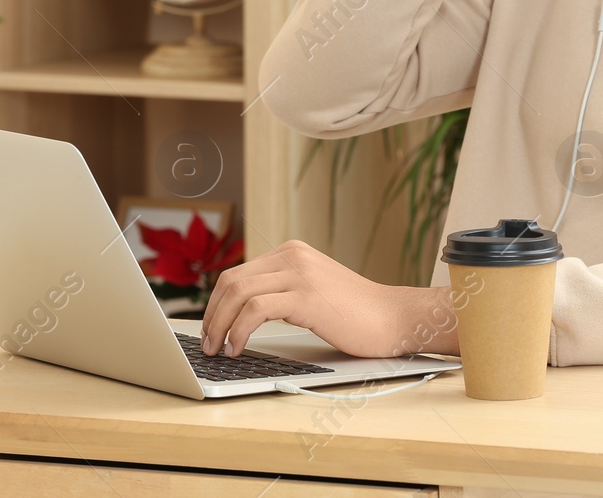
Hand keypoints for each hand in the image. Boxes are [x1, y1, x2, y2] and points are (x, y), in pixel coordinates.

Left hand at [199, 239, 446, 357]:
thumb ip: (284, 290)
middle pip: (231, 280)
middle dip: (211, 315)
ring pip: (238, 292)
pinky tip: (238, 347)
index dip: (216, 303)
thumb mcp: (314, 290)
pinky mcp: (307, 297)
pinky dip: (238, 331)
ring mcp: (300, 273)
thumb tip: (243, 313)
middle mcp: (293, 255)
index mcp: (292, 252)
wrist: (395, 318)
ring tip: (218, 350)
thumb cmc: (358, 314)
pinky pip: (255, 310)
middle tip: (207, 343)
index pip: (238, 273)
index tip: (210, 328)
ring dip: (219, 325)